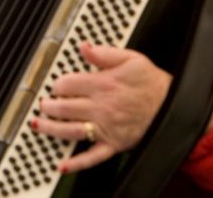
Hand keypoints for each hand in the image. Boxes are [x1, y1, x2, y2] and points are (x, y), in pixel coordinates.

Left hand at [31, 42, 171, 173]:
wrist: (174, 106)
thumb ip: (105, 53)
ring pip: (71, 130)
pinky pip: (93, 157)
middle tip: (43, 104)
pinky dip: (76, 163)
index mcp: (103, 85)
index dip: (57, 84)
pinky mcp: (114, 144)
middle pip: (64, 107)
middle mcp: (101, 107)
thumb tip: (84, 47)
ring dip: (51, 129)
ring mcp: (106, 128)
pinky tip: (62, 165)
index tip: (55, 85)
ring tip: (38, 124)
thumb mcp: (132, 59)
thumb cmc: (152, 83)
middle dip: (48, 105)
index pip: (67, 84)